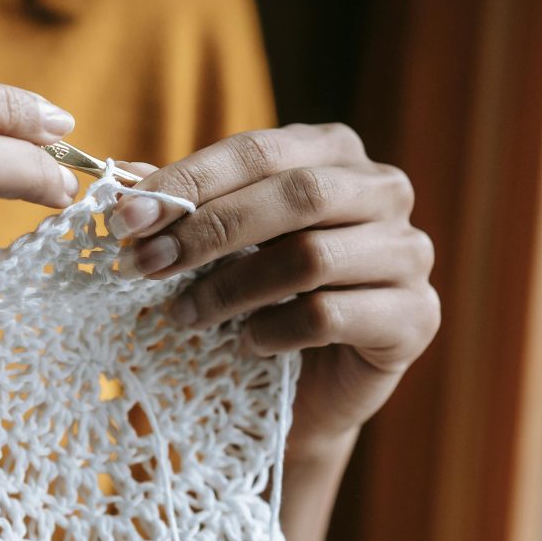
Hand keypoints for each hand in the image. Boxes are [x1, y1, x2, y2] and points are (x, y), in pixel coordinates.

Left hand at [113, 124, 437, 455]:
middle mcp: (385, 191)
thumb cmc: (259, 299)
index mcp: (336, 152)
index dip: (191, 181)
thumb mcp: (216, 247)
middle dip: (209, 231)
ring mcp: (410, 253)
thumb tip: (124, 177)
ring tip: (184, 314)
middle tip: (146, 265)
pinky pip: (331, 316)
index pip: (261, 150)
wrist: (307, 390)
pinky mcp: (417, 317)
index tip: (128, 218)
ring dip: (232, 288)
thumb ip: (183, 208)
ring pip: (311, 257)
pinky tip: (248, 344)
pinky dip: (274, 332)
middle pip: (297, 195)